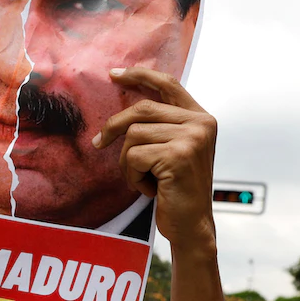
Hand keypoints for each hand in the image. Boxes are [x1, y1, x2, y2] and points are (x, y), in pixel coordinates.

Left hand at [93, 67, 216, 253]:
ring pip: (134, 135)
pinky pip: (134, 157)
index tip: (114, 74)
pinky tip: (150, 189)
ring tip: (144, 179)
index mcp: (201, 118)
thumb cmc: (176, 189)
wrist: (191, 225)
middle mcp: (201, 123)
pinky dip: (133, 176)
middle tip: (98, 143)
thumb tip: (124, 108)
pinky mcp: (178, 155)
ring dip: (128, 163)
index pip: (168, 84)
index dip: (140, 75)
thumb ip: (160, 125)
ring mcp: (192, 138)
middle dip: (114, 127)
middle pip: (142, 109)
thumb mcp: (172, 150)